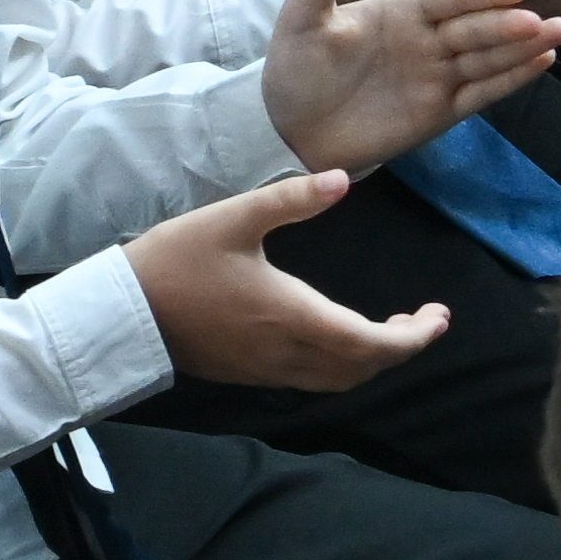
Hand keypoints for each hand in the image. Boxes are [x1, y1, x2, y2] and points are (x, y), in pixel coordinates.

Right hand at [130, 169, 444, 388]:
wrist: (122, 312)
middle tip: (421, 318)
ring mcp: (269, 369)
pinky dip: (341, 364)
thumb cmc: (176, 261)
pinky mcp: (250, 373)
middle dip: (401, 347)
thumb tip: (343, 180)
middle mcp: (289, 352)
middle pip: (364, 367)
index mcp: (295, 316)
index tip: (439, 316)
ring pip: (340, 379)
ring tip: (385, 328)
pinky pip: (313, 379)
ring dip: (371, 359)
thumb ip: (290, 200)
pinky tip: (334, 334)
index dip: (415, 337)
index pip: (375, 345)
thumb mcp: (231, 218)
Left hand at [249, 0, 558, 173]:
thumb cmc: (294, 66)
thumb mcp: (303, 15)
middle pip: (476, 25)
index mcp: (399, 6)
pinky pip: (484, 90)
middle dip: (510, 20)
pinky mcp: (443, 109)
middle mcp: (426, 35)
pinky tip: (543, 62)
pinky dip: (513, 78)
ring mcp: (438, 72)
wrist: (289, 128)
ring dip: (523, 45)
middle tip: (545, 16)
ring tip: (559, 33)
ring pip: (488, 56)